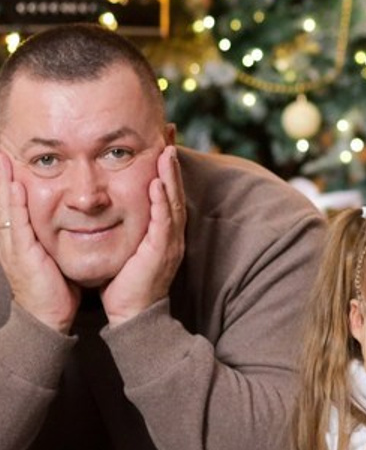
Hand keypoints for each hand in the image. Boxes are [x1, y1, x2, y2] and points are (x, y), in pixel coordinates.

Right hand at [0, 153, 79, 332]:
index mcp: (22, 236)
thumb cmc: (56, 285)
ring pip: (6, 206)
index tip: (9, 151)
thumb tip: (74, 212)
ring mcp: (13, 245)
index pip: (15, 200)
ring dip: (2, 180)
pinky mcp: (21, 254)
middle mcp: (13, 237)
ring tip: (1, 155)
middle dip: (1, 172)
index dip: (10, 177)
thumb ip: (57, 233)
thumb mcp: (54, 252)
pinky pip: (16, 223)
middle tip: (0, 145)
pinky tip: (14, 185)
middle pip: (4, 198)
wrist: (50, 317)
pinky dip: (14, 203)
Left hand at [101, 145, 185, 325]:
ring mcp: (169, 241)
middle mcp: (171, 232)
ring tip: (166, 152)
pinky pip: (164, 222)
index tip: (161, 141)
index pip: (166, 191)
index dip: (165, 166)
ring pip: (172, 201)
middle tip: (168, 134)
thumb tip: (108, 204)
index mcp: (163, 230)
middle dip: (171, 162)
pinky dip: (161, 201)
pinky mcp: (162, 251)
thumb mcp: (127, 247)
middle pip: (173, 189)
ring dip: (170, 175)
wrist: (132, 314)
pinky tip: (156, 184)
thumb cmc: (125, 282)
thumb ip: (125, 225)